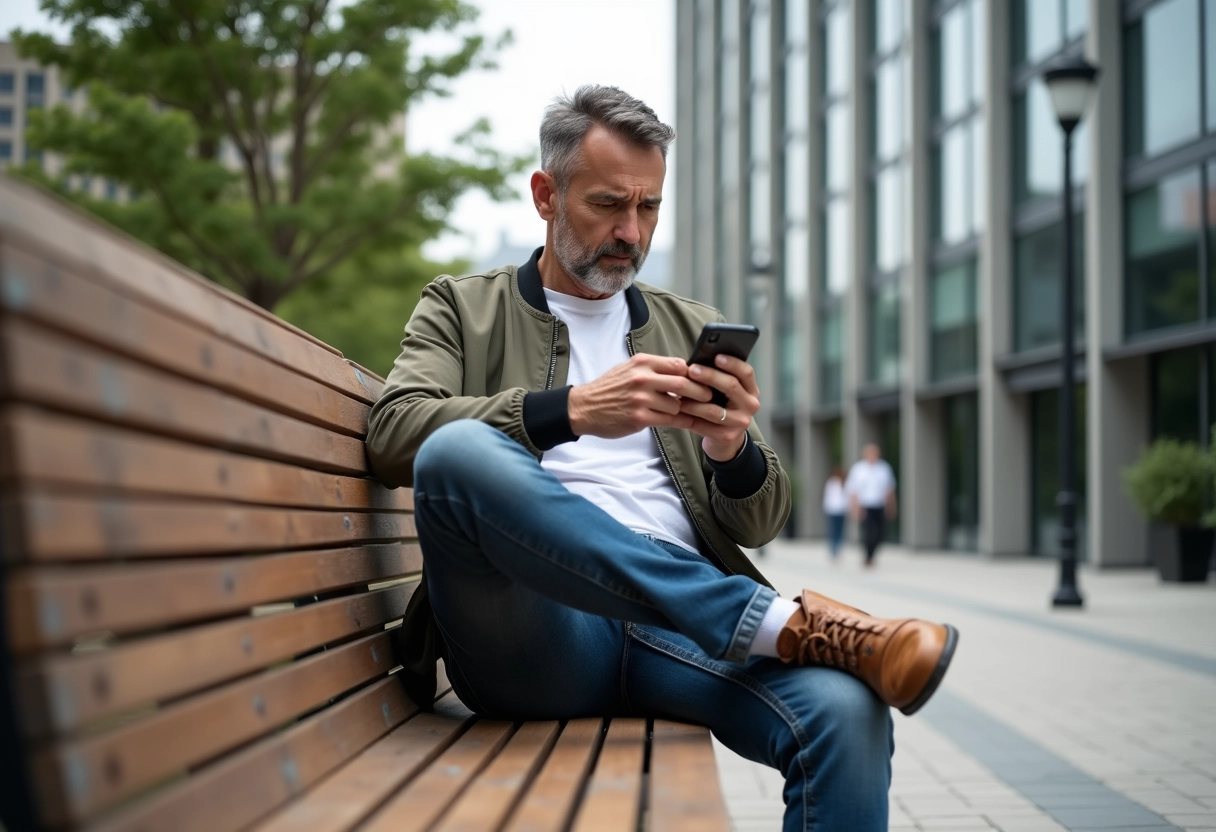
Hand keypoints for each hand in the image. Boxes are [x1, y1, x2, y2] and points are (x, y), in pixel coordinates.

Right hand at [568, 353, 713, 438]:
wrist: (584, 407)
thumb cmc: (610, 388)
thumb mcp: (629, 368)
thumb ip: (653, 368)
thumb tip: (683, 369)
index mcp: (642, 363)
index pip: (679, 365)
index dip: (694, 373)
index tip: (702, 380)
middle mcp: (642, 379)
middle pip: (683, 384)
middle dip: (700, 392)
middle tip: (709, 397)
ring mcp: (640, 399)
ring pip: (677, 405)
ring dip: (685, 410)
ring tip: (690, 411)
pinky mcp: (639, 418)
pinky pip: (669, 421)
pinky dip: (682, 422)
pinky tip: (688, 422)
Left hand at [679, 354, 760, 461]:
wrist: (725, 438)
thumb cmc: (721, 407)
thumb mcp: (725, 392)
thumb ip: (718, 378)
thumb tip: (697, 361)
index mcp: (751, 390)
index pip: (746, 373)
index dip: (732, 363)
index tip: (716, 356)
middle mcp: (750, 405)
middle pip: (731, 386)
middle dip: (710, 376)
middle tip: (692, 369)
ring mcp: (740, 423)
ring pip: (714, 409)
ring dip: (693, 400)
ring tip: (678, 393)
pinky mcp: (727, 436)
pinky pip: (703, 425)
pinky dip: (688, 417)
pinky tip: (677, 410)